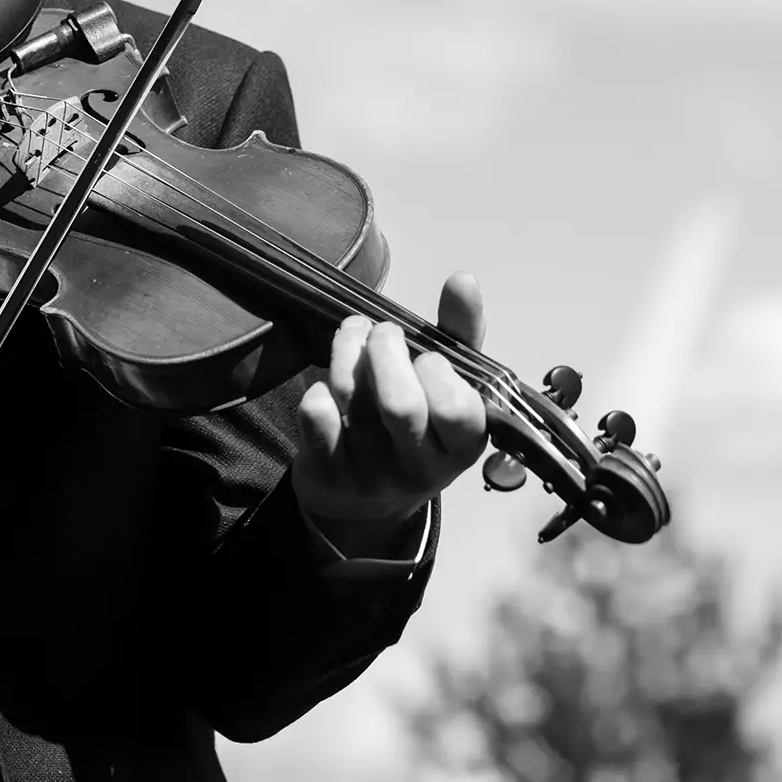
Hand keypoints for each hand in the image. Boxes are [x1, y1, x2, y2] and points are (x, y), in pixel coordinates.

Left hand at [293, 272, 489, 556]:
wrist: (363, 501)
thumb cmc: (415, 425)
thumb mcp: (447, 385)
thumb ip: (459, 334)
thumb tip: (464, 279)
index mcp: (461, 446)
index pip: (458, 410)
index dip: (438, 372)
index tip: (428, 357)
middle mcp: (420, 468)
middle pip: (401, 406)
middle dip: (387, 351)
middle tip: (383, 332)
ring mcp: (371, 475)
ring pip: (354, 402)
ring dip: (349, 353)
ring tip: (354, 334)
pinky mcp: (327, 474)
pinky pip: (318, 419)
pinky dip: (319, 391)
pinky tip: (327, 386)